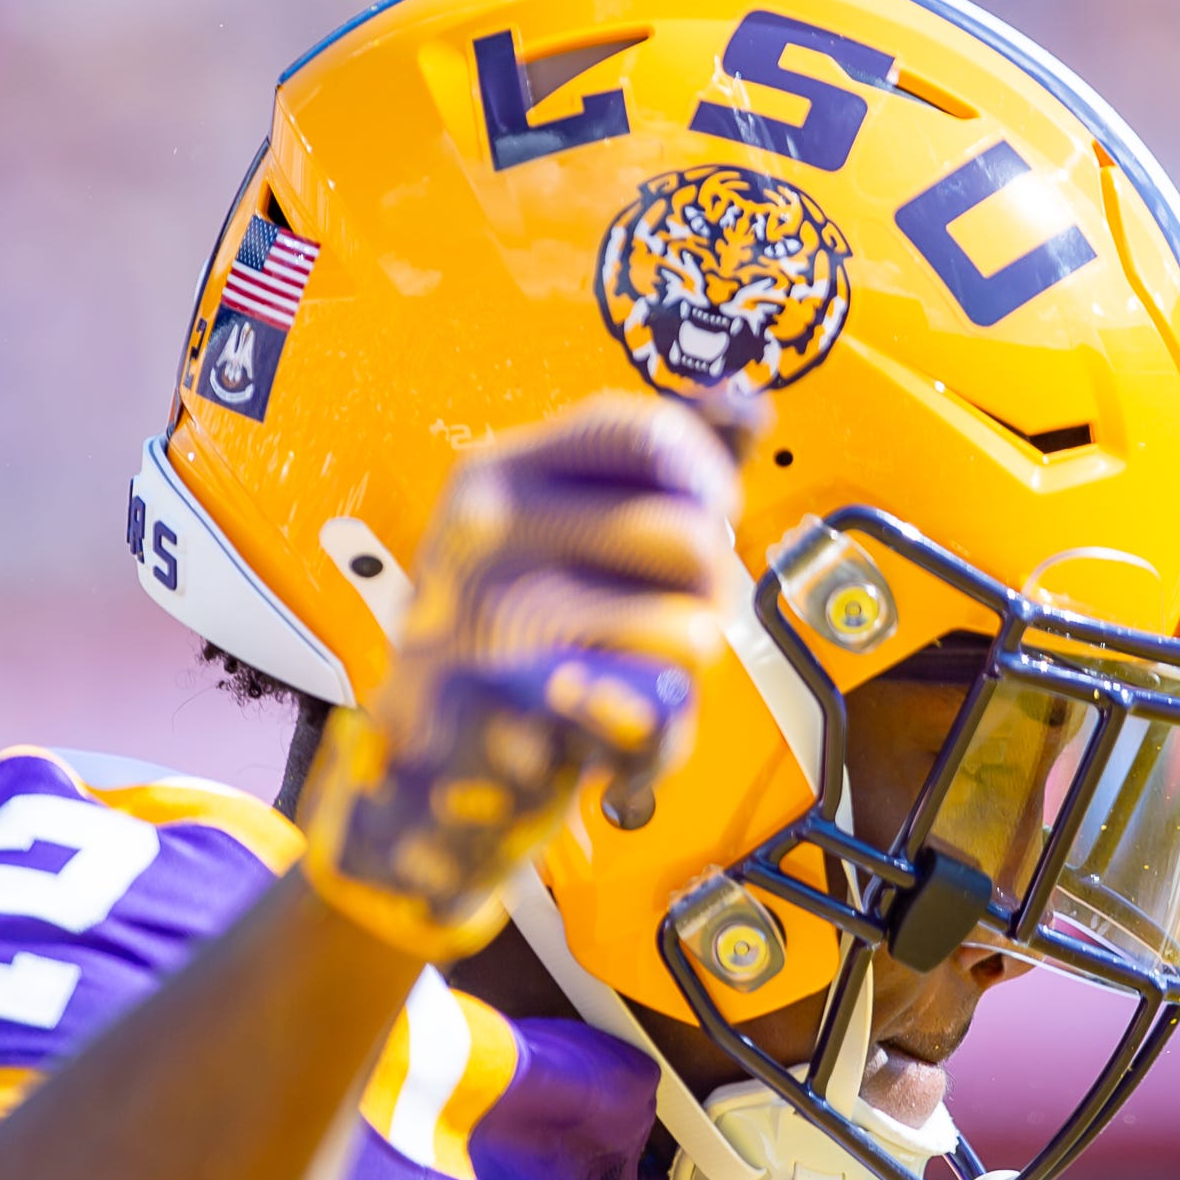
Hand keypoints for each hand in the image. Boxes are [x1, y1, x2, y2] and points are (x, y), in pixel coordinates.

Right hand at [300, 395, 737, 959]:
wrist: (431, 775)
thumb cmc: (515, 645)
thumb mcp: (566, 536)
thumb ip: (656, 471)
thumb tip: (749, 404)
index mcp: (497, 476)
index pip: (642, 430)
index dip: (706, 475)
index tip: (712, 515)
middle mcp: (487, 531)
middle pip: (691, 533)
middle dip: (712, 590)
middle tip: (672, 622)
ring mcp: (498, 616)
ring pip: (691, 627)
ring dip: (687, 670)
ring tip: (633, 681)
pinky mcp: (523, 706)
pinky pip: (659, 706)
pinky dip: (657, 737)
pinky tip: (611, 734)